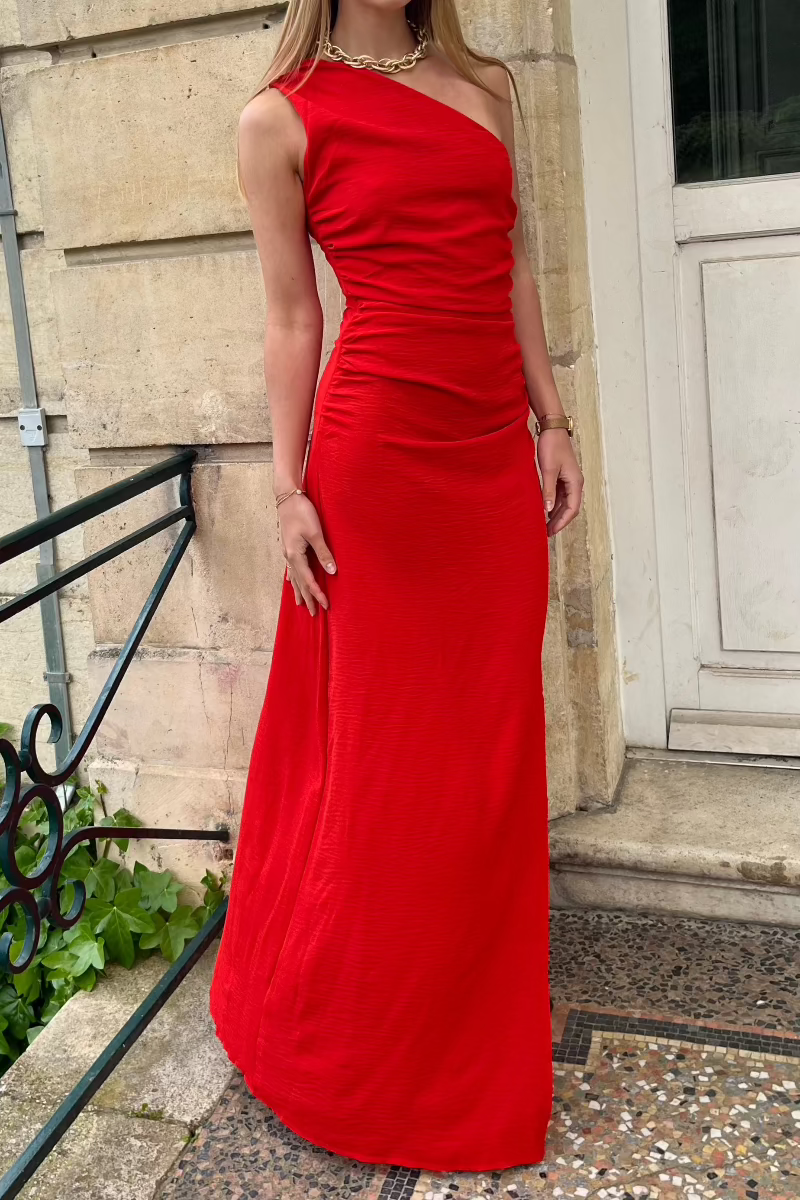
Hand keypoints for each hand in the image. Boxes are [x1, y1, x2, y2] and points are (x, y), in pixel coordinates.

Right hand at [277, 492, 336, 614]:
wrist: (287, 496)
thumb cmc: (302, 512)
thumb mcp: (315, 532)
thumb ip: (323, 553)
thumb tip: (332, 572)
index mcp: (294, 555)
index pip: (308, 580)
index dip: (317, 593)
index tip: (325, 605)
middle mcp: (289, 556)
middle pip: (299, 582)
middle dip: (307, 598)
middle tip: (314, 613)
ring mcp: (287, 552)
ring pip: (294, 577)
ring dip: (299, 591)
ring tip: (301, 604)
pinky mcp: (289, 546)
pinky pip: (291, 569)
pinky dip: (293, 579)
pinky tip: (291, 582)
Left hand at [537, 429, 583, 535]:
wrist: (552, 429)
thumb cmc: (552, 446)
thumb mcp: (548, 470)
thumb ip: (548, 491)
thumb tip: (548, 510)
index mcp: (575, 482)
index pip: (572, 508)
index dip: (562, 522)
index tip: (552, 531)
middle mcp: (575, 483)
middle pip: (570, 508)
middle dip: (559, 521)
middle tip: (547, 532)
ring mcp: (569, 480)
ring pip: (565, 503)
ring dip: (556, 514)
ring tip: (545, 525)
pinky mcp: (562, 477)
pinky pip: (560, 495)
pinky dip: (553, 504)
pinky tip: (545, 510)